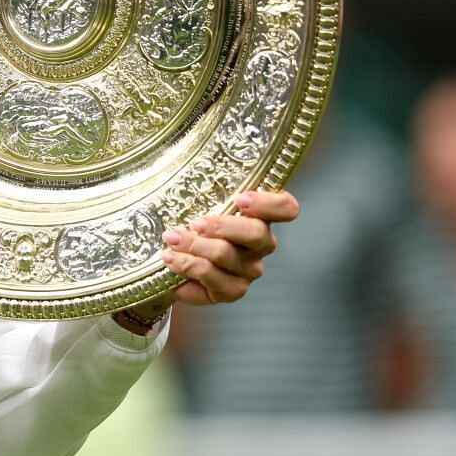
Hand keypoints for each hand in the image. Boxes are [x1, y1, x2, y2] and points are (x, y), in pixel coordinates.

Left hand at [161, 189, 299, 305]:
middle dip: (221, 226)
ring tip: (170, 241)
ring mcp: (247, 271)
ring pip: (227, 257)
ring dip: (193, 248)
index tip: (240, 199)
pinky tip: (170, 265)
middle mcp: (260, 246)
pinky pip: (212, 285)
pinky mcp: (229, 292)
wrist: (171, 262)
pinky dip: (187, 273)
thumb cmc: (190, 226)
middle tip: (193, 223)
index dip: (269, 203)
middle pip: (256, 233)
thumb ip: (203, 187)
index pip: (285, 208)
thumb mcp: (197, 202)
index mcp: (259, 217)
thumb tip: (182, 163)